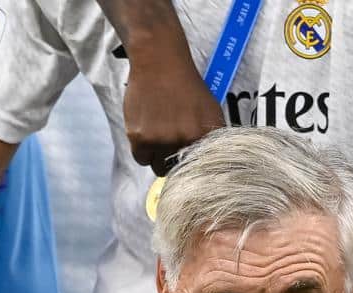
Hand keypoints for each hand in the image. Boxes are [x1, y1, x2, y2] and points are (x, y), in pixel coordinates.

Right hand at [121, 45, 222, 172]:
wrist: (160, 61)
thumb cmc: (186, 85)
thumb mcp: (211, 110)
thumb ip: (212, 138)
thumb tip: (213, 162)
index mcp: (204, 136)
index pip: (200, 168)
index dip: (192, 167)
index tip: (188, 163)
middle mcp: (183, 140)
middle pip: (178, 171)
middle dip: (174, 163)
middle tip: (171, 147)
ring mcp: (160, 140)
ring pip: (158, 168)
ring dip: (158, 158)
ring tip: (159, 138)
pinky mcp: (140, 138)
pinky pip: (141, 159)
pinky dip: (143, 151)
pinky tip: (147, 133)